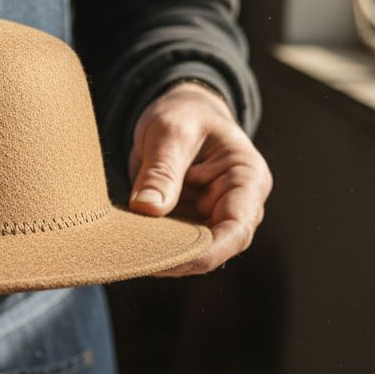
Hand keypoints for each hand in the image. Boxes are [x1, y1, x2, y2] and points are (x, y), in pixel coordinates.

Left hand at [127, 82, 271, 274]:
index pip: (235, 230)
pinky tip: (126, 245)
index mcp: (248, 180)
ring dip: (161, 255)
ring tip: (126, 251)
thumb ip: (162, 170)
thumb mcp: (170, 131)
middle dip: (176, 258)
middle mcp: (238, 206)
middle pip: (214, 248)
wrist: (181, 112)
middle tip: (133, 259)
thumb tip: (148, 209)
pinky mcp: (191, 222)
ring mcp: (214, 217)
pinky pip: (174, 244)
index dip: (203, 252)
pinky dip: (152, 246)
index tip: (165, 262)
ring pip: (191, 252)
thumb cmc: (185, 114)